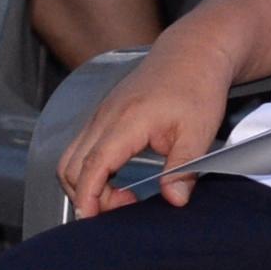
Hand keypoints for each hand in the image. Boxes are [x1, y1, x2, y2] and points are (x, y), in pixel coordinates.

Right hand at [56, 38, 238, 216]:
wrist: (193, 51)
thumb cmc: (197, 86)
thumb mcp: (199, 131)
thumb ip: (183, 168)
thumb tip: (174, 200)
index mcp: (126, 120)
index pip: (93, 165)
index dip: (88, 196)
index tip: (93, 218)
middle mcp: (105, 117)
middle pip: (71, 166)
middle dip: (87, 195)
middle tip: (125, 206)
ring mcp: (101, 114)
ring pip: (71, 157)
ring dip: (85, 183)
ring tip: (120, 195)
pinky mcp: (104, 115)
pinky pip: (81, 147)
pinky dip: (88, 169)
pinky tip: (116, 178)